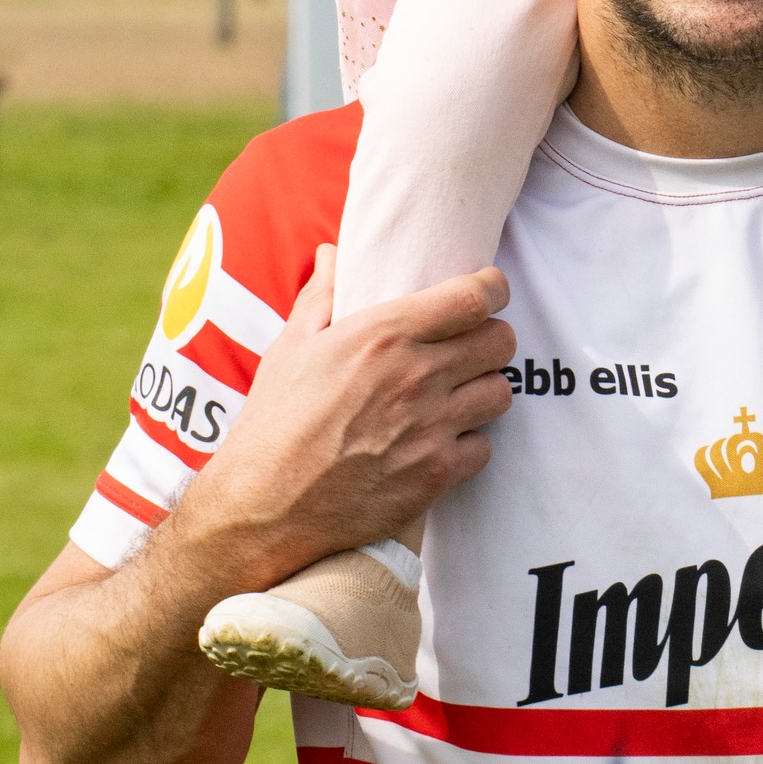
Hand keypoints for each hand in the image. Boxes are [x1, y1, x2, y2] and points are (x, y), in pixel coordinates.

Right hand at [183, 245, 516, 586]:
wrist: (262, 510)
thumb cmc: (272, 425)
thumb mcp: (291, 349)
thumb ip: (322, 296)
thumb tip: (331, 253)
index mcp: (383, 335)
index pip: (474, 297)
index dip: (492, 288)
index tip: (489, 290)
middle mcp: (416, 376)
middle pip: (500, 341)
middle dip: (491, 338)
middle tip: (472, 346)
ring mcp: (430, 427)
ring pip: (500, 392)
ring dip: (484, 390)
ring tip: (460, 394)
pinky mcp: (436, 475)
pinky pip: (483, 447)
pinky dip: (470, 444)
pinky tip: (442, 441)